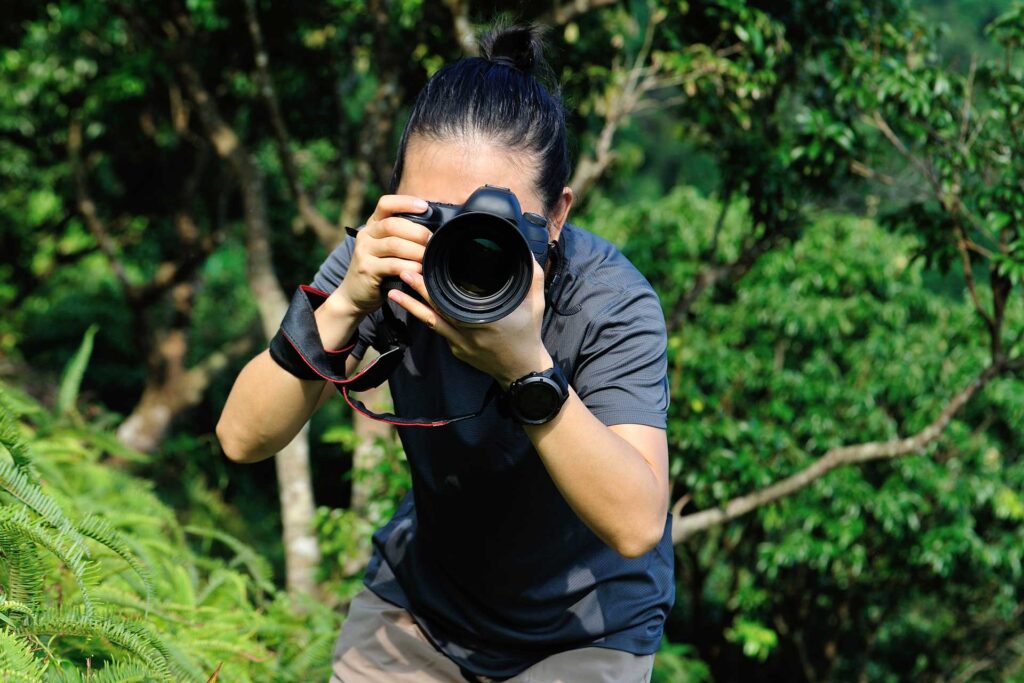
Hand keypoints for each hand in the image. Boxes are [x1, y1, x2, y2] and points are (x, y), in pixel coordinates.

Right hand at [333, 195, 433, 314]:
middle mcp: (366, 234)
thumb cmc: (379, 269)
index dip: (405, 202)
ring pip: (394, 244)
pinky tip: (419, 270)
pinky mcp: (366, 269)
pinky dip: (409, 267)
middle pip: (392, 224)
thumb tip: (432, 231)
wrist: (354, 294)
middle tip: (432, 241)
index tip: (424, 206)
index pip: (385, 204)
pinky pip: (392, 265)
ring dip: (415, 250)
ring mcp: (364, 251)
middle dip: (416, 232)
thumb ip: (401, 236)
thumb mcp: (386, 248)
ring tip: (428, 256)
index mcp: (372, 224)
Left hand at [388, 257, 552, 388]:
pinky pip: (439, 331)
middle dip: (417, 290)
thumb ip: (531, 276)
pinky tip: (415, 307)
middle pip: (436, 309)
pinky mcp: (457, 350)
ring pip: (431, 322)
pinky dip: (426, 318)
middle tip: (403, 272)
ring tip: (395, 291)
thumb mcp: (535, 304)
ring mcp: (460, 344)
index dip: (436, 284)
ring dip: (412, 306)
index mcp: (485, 319)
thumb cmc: (529, 335)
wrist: (523, 371)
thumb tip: (524, 251)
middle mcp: (468, 332)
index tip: (424, 267)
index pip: (454, 299)